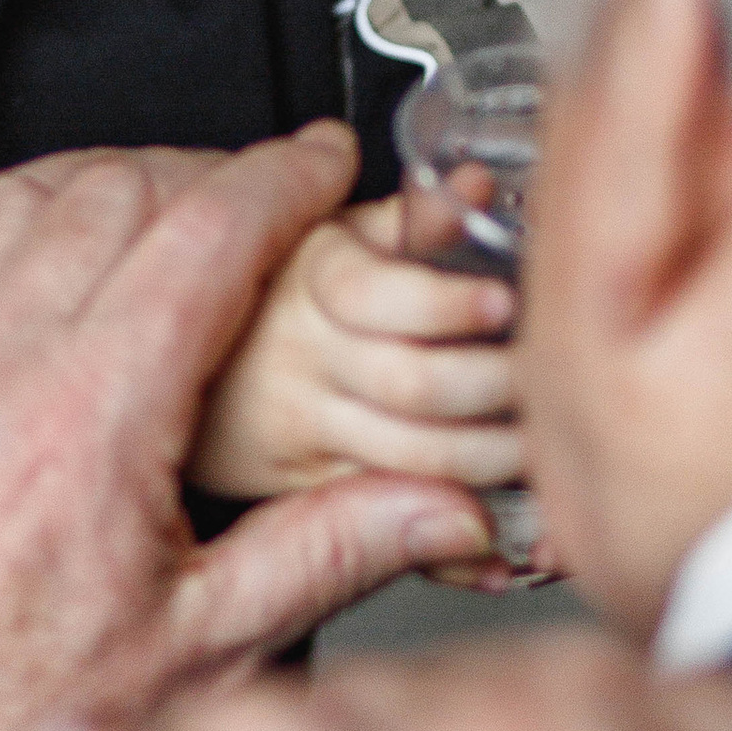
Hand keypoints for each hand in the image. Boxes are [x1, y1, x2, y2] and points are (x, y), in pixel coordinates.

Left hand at [0, 79, 495, 730]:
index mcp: (88, 421)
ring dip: (96, 174)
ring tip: (153, 190)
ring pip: (9, 198)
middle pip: (118, 198)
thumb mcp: (191, 651)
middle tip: (253, 201)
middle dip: (205, 177)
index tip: (322, 161)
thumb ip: (322, 556)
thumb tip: (445, 506)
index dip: (282, 179)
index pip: (208, 236)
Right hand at [187, 193, 536, 580]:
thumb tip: (474, 189)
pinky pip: (396, 524)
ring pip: (416, 460)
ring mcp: (308, 434)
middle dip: (500, 385)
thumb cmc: (273, 294)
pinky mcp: (312, 496)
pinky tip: (508, 535)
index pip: (378, 294)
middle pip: (412, 384)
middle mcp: (305, 363)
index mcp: (311, 284)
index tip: (505, 301)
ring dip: (499, 459)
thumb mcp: (330, 235)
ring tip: (549, 442)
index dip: (449, 302)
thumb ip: (409, 219)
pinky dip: (462, 542)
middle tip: (555, 376)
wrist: (176, 366)